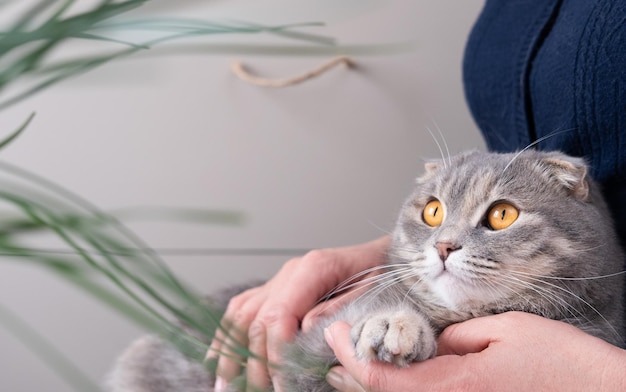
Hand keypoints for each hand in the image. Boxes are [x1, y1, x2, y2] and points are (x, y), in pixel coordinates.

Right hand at [208, 236, 389, 391]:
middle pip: (257, 320)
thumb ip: (339, 310)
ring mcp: (281, 280)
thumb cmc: (384, 272)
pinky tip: (219, 357)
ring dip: (230, 351)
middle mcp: (290, 272)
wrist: (388, 254)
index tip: (280, 383)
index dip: (275, 354)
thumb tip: (305, 331)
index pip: (278, 316)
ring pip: (242, 314)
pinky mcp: (278, 289)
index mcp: (313, 268)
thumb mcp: (372, 290)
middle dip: (253, 362)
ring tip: (223, 385)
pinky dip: (229, 334)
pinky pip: (244, 308)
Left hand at [324, 312, 625, 391]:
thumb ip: (452, 337)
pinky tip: (388, 378)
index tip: (334, 331)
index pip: (380, 379)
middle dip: (348, 373)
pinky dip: (396, 391)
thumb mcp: (502, 332)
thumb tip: (424, 341)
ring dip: (367, 386)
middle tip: (333, 345)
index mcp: (453, 388)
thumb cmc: (560, 364)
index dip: (349, 354)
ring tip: (347, 362)